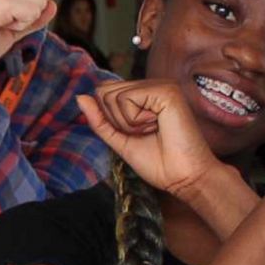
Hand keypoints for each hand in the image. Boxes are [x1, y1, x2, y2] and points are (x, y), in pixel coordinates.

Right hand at [0, 0, 55, 68]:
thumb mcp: (10, 27)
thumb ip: (32, 15)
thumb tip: (53, 5)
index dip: (28, 10)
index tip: (2, 20)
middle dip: (30, 13)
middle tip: (1, 24)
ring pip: (40, 1)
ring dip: (24, 21)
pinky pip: (33, 12)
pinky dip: (20, 27)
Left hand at [77, 79, 221, 197]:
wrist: (184, 178)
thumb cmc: (158, 163)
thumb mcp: (119, 140)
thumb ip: (100, 119)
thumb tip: (80, 97)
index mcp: (143, 95)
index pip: (103, 93)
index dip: (109, 119)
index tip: (135, 135)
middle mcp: (151, 86)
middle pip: (103, 92)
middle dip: (116, 121)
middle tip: (145, 133)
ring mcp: (159, 85)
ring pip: (112, 96)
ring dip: (126, 123)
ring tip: (152, 130)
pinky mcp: (165, 90)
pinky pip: (126, 99)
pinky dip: (134, 120)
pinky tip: (156, 125)